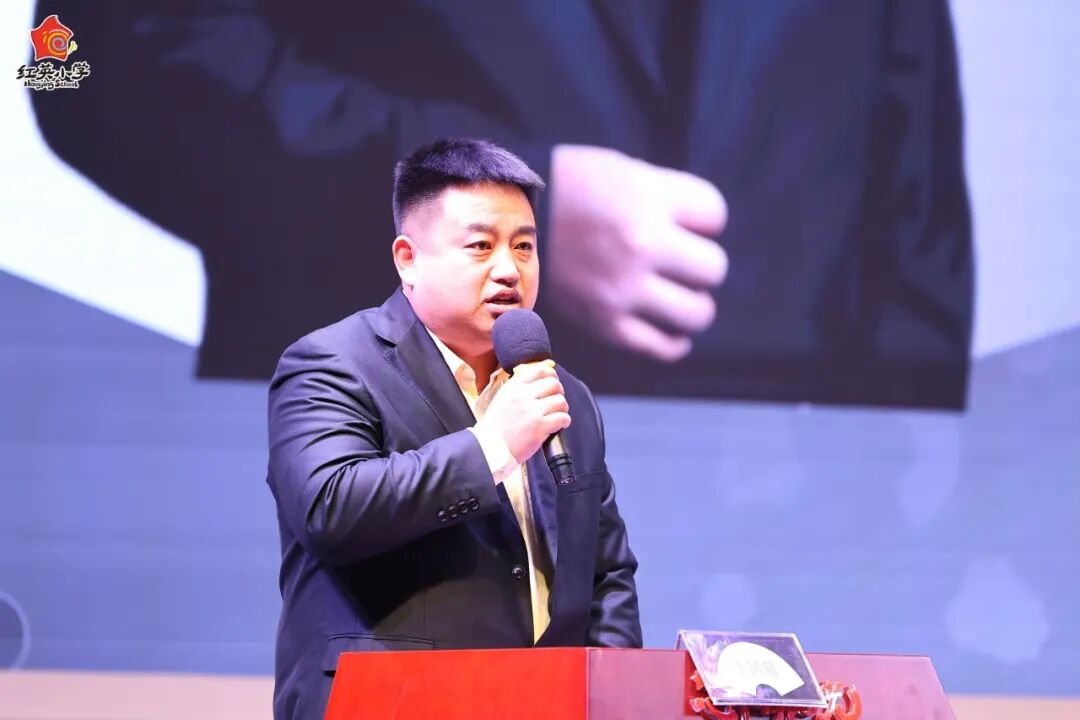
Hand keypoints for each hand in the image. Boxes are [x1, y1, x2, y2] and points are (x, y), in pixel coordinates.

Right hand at [478, 361, 570, 463]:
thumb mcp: (502, 399)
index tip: (553, 383)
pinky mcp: (539, 427)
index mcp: (514, 387)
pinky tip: (559, 425)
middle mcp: (523, 396)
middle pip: (554, 384)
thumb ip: (518, 388)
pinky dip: (564, 421)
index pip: (540, 370)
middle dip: (559, 393)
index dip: (552, 375)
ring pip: (560, 401)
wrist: (489, 448)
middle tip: (555, 402)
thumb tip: (539, 378)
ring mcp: (532, 411)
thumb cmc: (496, 427)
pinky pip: (562, 418)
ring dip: (562, 408)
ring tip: (557, 415)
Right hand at [546, 145, 728, 360]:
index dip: (703, 219)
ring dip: (693, 304)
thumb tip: (705, 236)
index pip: (715, 215)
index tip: (681, 220)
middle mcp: (639, 244)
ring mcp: (622, 288)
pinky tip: (667, 326)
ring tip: (676, 295)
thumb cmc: (577, 191)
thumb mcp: (628, 174)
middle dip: (701, 263)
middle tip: (679, 261)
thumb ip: (670, 199)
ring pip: (697, 313)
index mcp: (646, 199)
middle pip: (713, 268)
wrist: (513, 216)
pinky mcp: (605, 321)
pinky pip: (664, 346)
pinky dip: (674, 340)